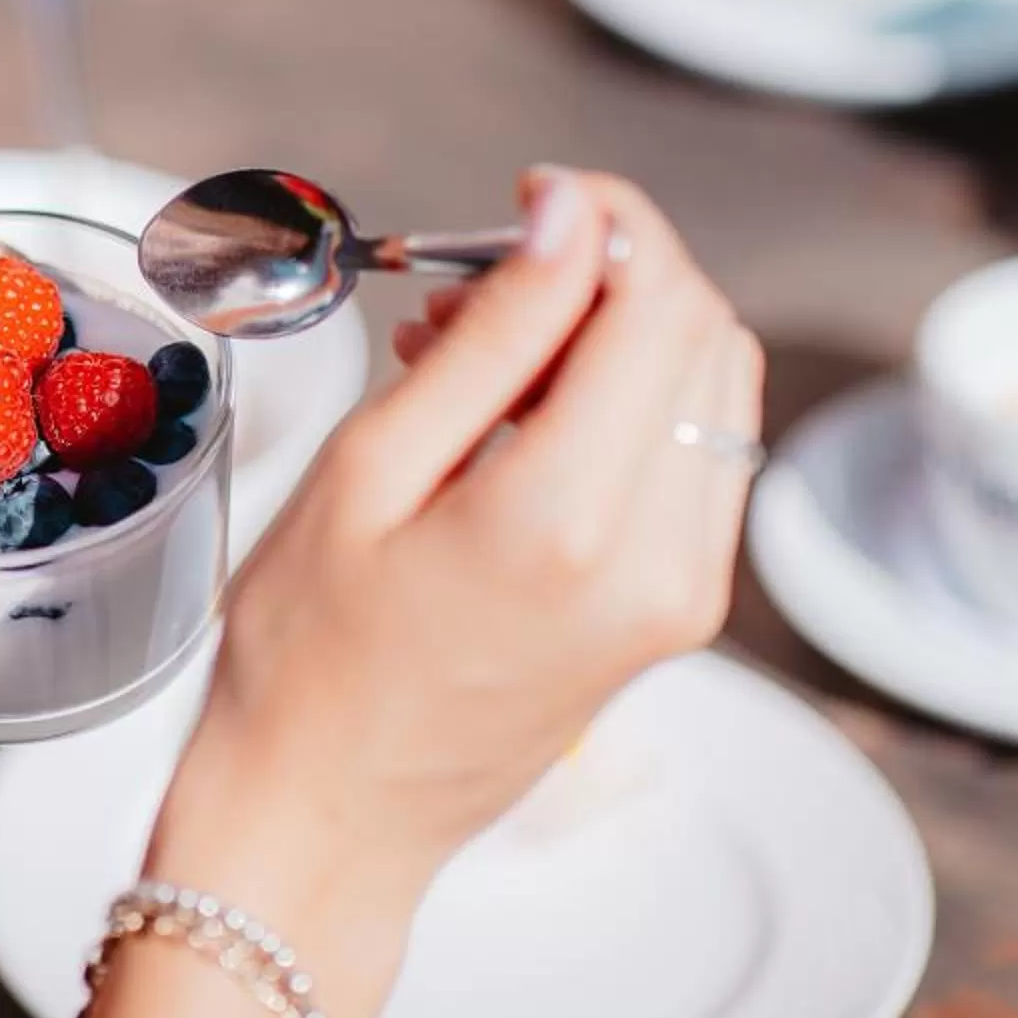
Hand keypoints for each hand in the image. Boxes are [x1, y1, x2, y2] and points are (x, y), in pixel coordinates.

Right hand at [147, 169, 759, 1017]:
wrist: (326, 822)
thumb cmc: (306, 655)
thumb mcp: (369, 471)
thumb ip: (491, 339)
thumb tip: (572, 223)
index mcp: (568, 521)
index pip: (656, 302)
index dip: (607, 220)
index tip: (529, 196)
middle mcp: (657, 562)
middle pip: (700, 333)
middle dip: (606, 274)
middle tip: (475, 289)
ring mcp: (682, 596)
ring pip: (710, 388)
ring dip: (616, 336)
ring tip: (476, 356)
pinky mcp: (676, 615)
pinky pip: (694, 458)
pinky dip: (624, 405)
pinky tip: (515, 419)